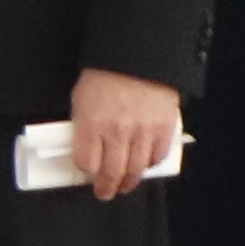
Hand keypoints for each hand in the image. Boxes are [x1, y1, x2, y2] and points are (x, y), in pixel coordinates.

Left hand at [68, 68, 183, 199]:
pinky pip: (157, 156)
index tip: (87, 175)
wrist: (138, 53)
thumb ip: (82, 124)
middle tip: (104, 192)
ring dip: (128, 182)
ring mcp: (142, 131)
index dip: (86, 172)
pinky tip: (144, 165)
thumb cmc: (106, 72)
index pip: (86, 162)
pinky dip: (150, 164)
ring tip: (124, 185)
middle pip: (110, 173)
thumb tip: (83, 146)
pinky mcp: (163, 128)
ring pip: (135, 170)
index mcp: (90, 122)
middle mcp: (116, 131)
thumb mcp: (81, 96)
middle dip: (106, 188)